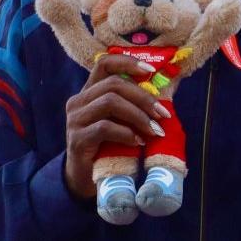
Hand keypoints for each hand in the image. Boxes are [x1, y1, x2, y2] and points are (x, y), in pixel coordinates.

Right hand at [62, 54, 168, 200]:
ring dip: (138, 115)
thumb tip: (164, 97)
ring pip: (110, 102)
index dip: (128, 62)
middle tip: (163, 115)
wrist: (85, 177)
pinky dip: (126, 133)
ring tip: (154, 131)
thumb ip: (133, 106)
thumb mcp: (121, 122)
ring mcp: (75, 119)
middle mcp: (78, 101)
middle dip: (143, 97)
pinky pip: (105, 127)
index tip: (151, 70)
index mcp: (90, 92)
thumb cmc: (108, 146)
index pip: (104, 63)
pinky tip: (137, 143)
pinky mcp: (77, 139)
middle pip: (114, 84)